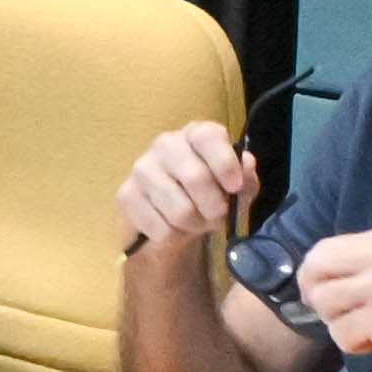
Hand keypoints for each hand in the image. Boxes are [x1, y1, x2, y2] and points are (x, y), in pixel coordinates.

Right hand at [111, 120, 260, 262]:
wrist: (171, 217)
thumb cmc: (209, 195)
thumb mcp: (236, 187)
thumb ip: (245, 177)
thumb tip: (244, 168)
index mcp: (195, 135)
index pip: (208, 136)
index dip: (224, 163)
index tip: (234, 188)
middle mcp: (165, 144)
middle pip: (195, 177)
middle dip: (214, 207)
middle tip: (217, 216)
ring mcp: (142, 168)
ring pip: (179, 210)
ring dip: (194, 225)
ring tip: (196, 223)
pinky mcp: (126, 195)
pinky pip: (159, 227)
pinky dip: (172, 236)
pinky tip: (172, 227)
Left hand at [282, 229, 371, 371]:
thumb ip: (367, 265)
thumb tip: (321, 280)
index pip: (322, 250)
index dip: (314, 276)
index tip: (329, 294)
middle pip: (314, 274)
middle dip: (318, 300)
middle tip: (341, 315)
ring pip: (325, 305)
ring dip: (337, 325)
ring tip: (364, 330)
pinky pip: (343, 334)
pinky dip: (353, 345)